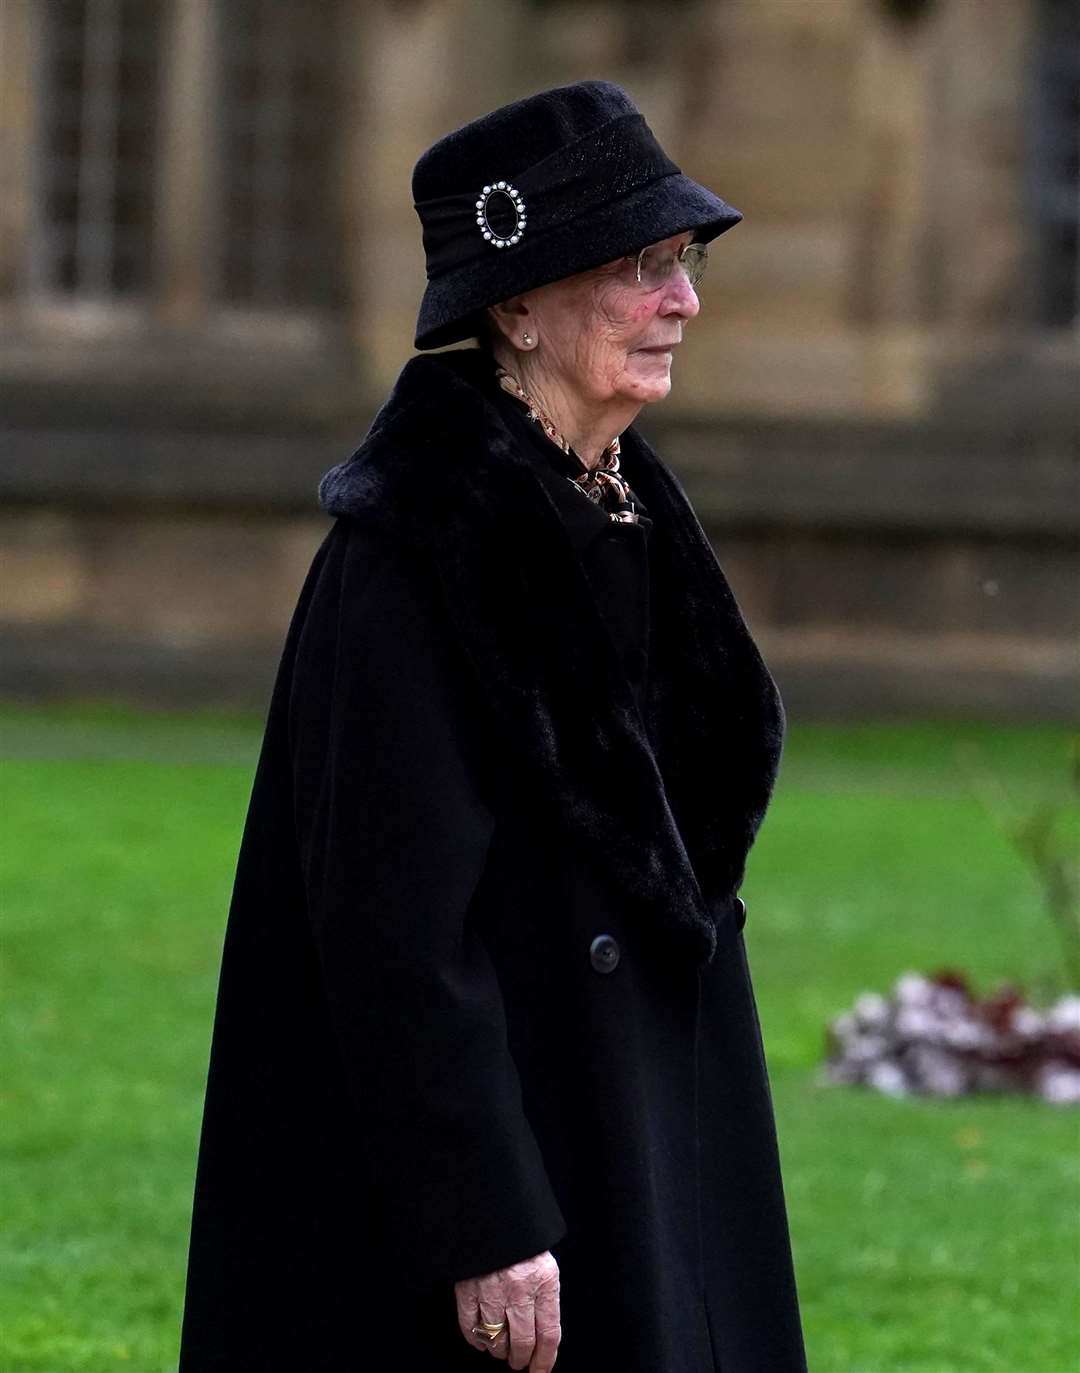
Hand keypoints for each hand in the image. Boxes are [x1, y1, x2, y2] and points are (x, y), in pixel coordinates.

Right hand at [455, 1249, 560, 1369]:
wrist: (492, 1206)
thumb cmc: (521, 1237)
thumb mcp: (543, 1262)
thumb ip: (544, 1293)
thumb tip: (542, 1332)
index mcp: (544, 1280)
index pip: (549, 1333)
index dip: (545, 1359)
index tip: (541, 1371)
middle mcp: (519, 1289)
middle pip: (523, 1342)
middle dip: (521, 1359)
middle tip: (519, 1362)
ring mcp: (491, 1290)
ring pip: (496, 1339)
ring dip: (499, 1351)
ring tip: (501, 1350)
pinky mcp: (467, 1288)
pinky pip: (470, 1326)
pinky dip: (475, 1340)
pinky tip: (481, 1341)